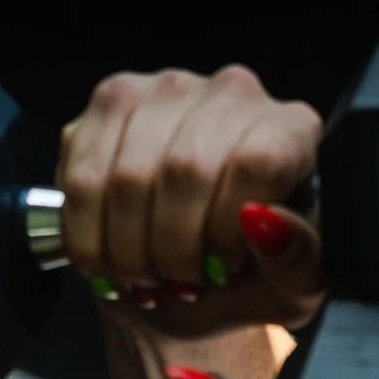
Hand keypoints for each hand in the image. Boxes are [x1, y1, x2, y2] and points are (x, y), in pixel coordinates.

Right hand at [57, 65, 326, 338]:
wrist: (192, 271)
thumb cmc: (249, 273)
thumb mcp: (290, 289)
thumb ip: (295, 262)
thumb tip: (267, 224)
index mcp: (291, 131)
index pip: (255, 162)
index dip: (226, 230)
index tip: (220, 271)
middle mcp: (232, 93)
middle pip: (185, 169)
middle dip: (172, 249)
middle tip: (177, 286)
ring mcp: (166, 90)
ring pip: (128, 175)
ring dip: (127, 248)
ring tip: (143, 279)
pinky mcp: (111, 102)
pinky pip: (83, 174)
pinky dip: (88, 235)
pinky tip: (107, 259)